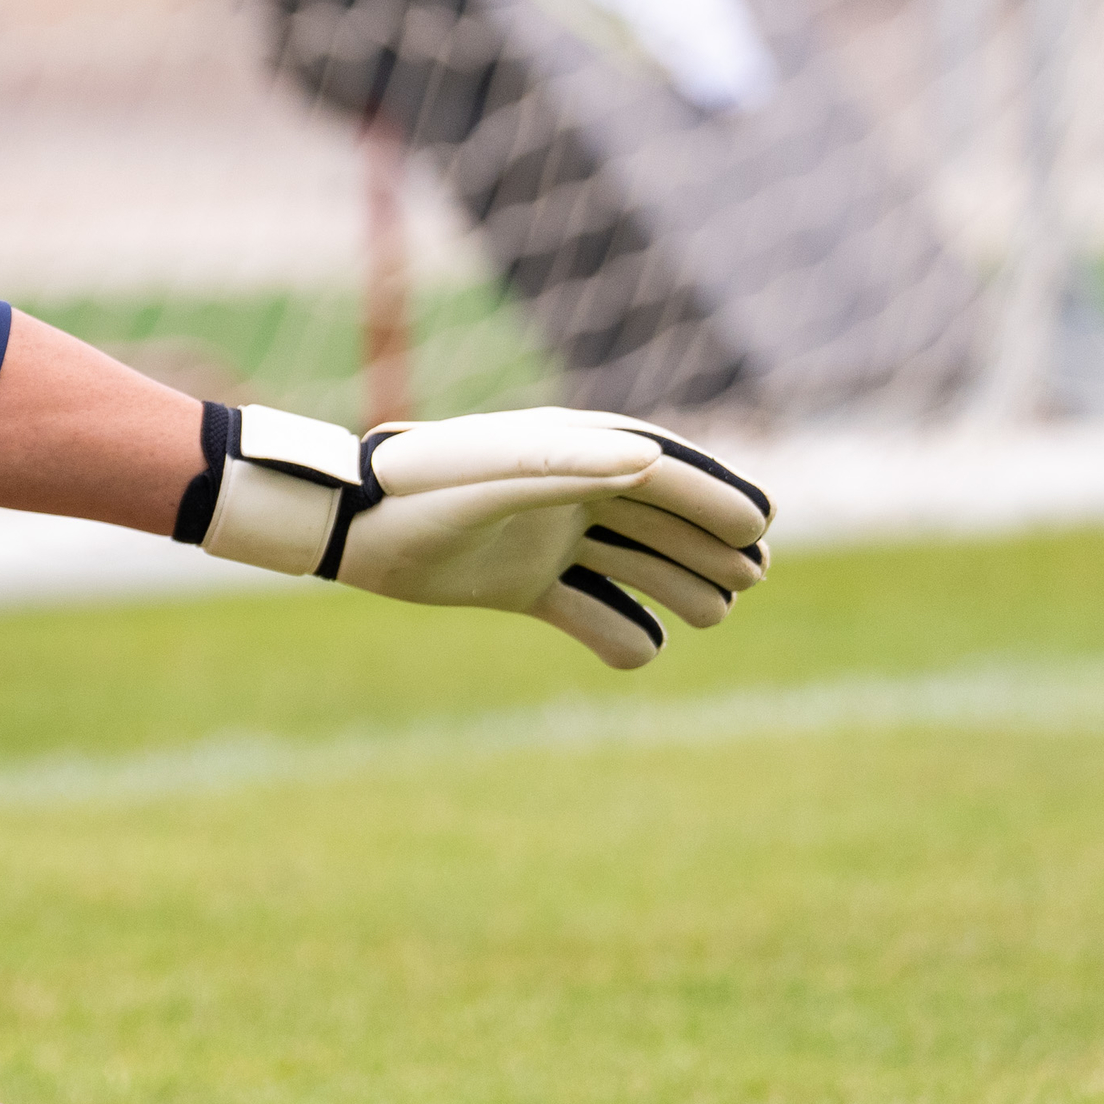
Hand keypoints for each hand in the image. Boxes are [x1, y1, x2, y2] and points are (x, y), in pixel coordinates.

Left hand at [183, 403, 771, 668]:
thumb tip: (648, 460)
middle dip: (707, 545)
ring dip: (676, 587)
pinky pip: (585, 609)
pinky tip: (642, 652)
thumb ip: (566, 463)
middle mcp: (564, 492)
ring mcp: (544, 538)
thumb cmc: (415, 488)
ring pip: (631, 564)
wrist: (344, 527)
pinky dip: (615, 631)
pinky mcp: (518, 581)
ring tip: (717, 614)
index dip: (712, 496)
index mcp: (567, 452)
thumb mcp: (492, 472)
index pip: (659, 473)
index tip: (759, 528)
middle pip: (657, 519)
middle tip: (751, 578)